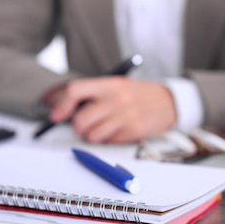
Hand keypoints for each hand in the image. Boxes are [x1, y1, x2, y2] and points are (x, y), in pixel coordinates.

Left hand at [49, 77, 176, 143]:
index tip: (56, 115)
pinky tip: (116, 131)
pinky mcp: (133, 131)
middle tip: (82, 126)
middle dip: (77, 127)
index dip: (62, 105)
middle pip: (81, 119)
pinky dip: (107, 140)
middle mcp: (115, 98)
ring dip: (91, 136)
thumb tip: (61, 108)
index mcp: (108, 84)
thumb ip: (91, 94)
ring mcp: (125, 115)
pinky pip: (108, 141)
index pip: (75, 90)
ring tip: (100, 129)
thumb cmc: (136, 94)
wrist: (169, 101)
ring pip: (92, 135)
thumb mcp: (115, 85)